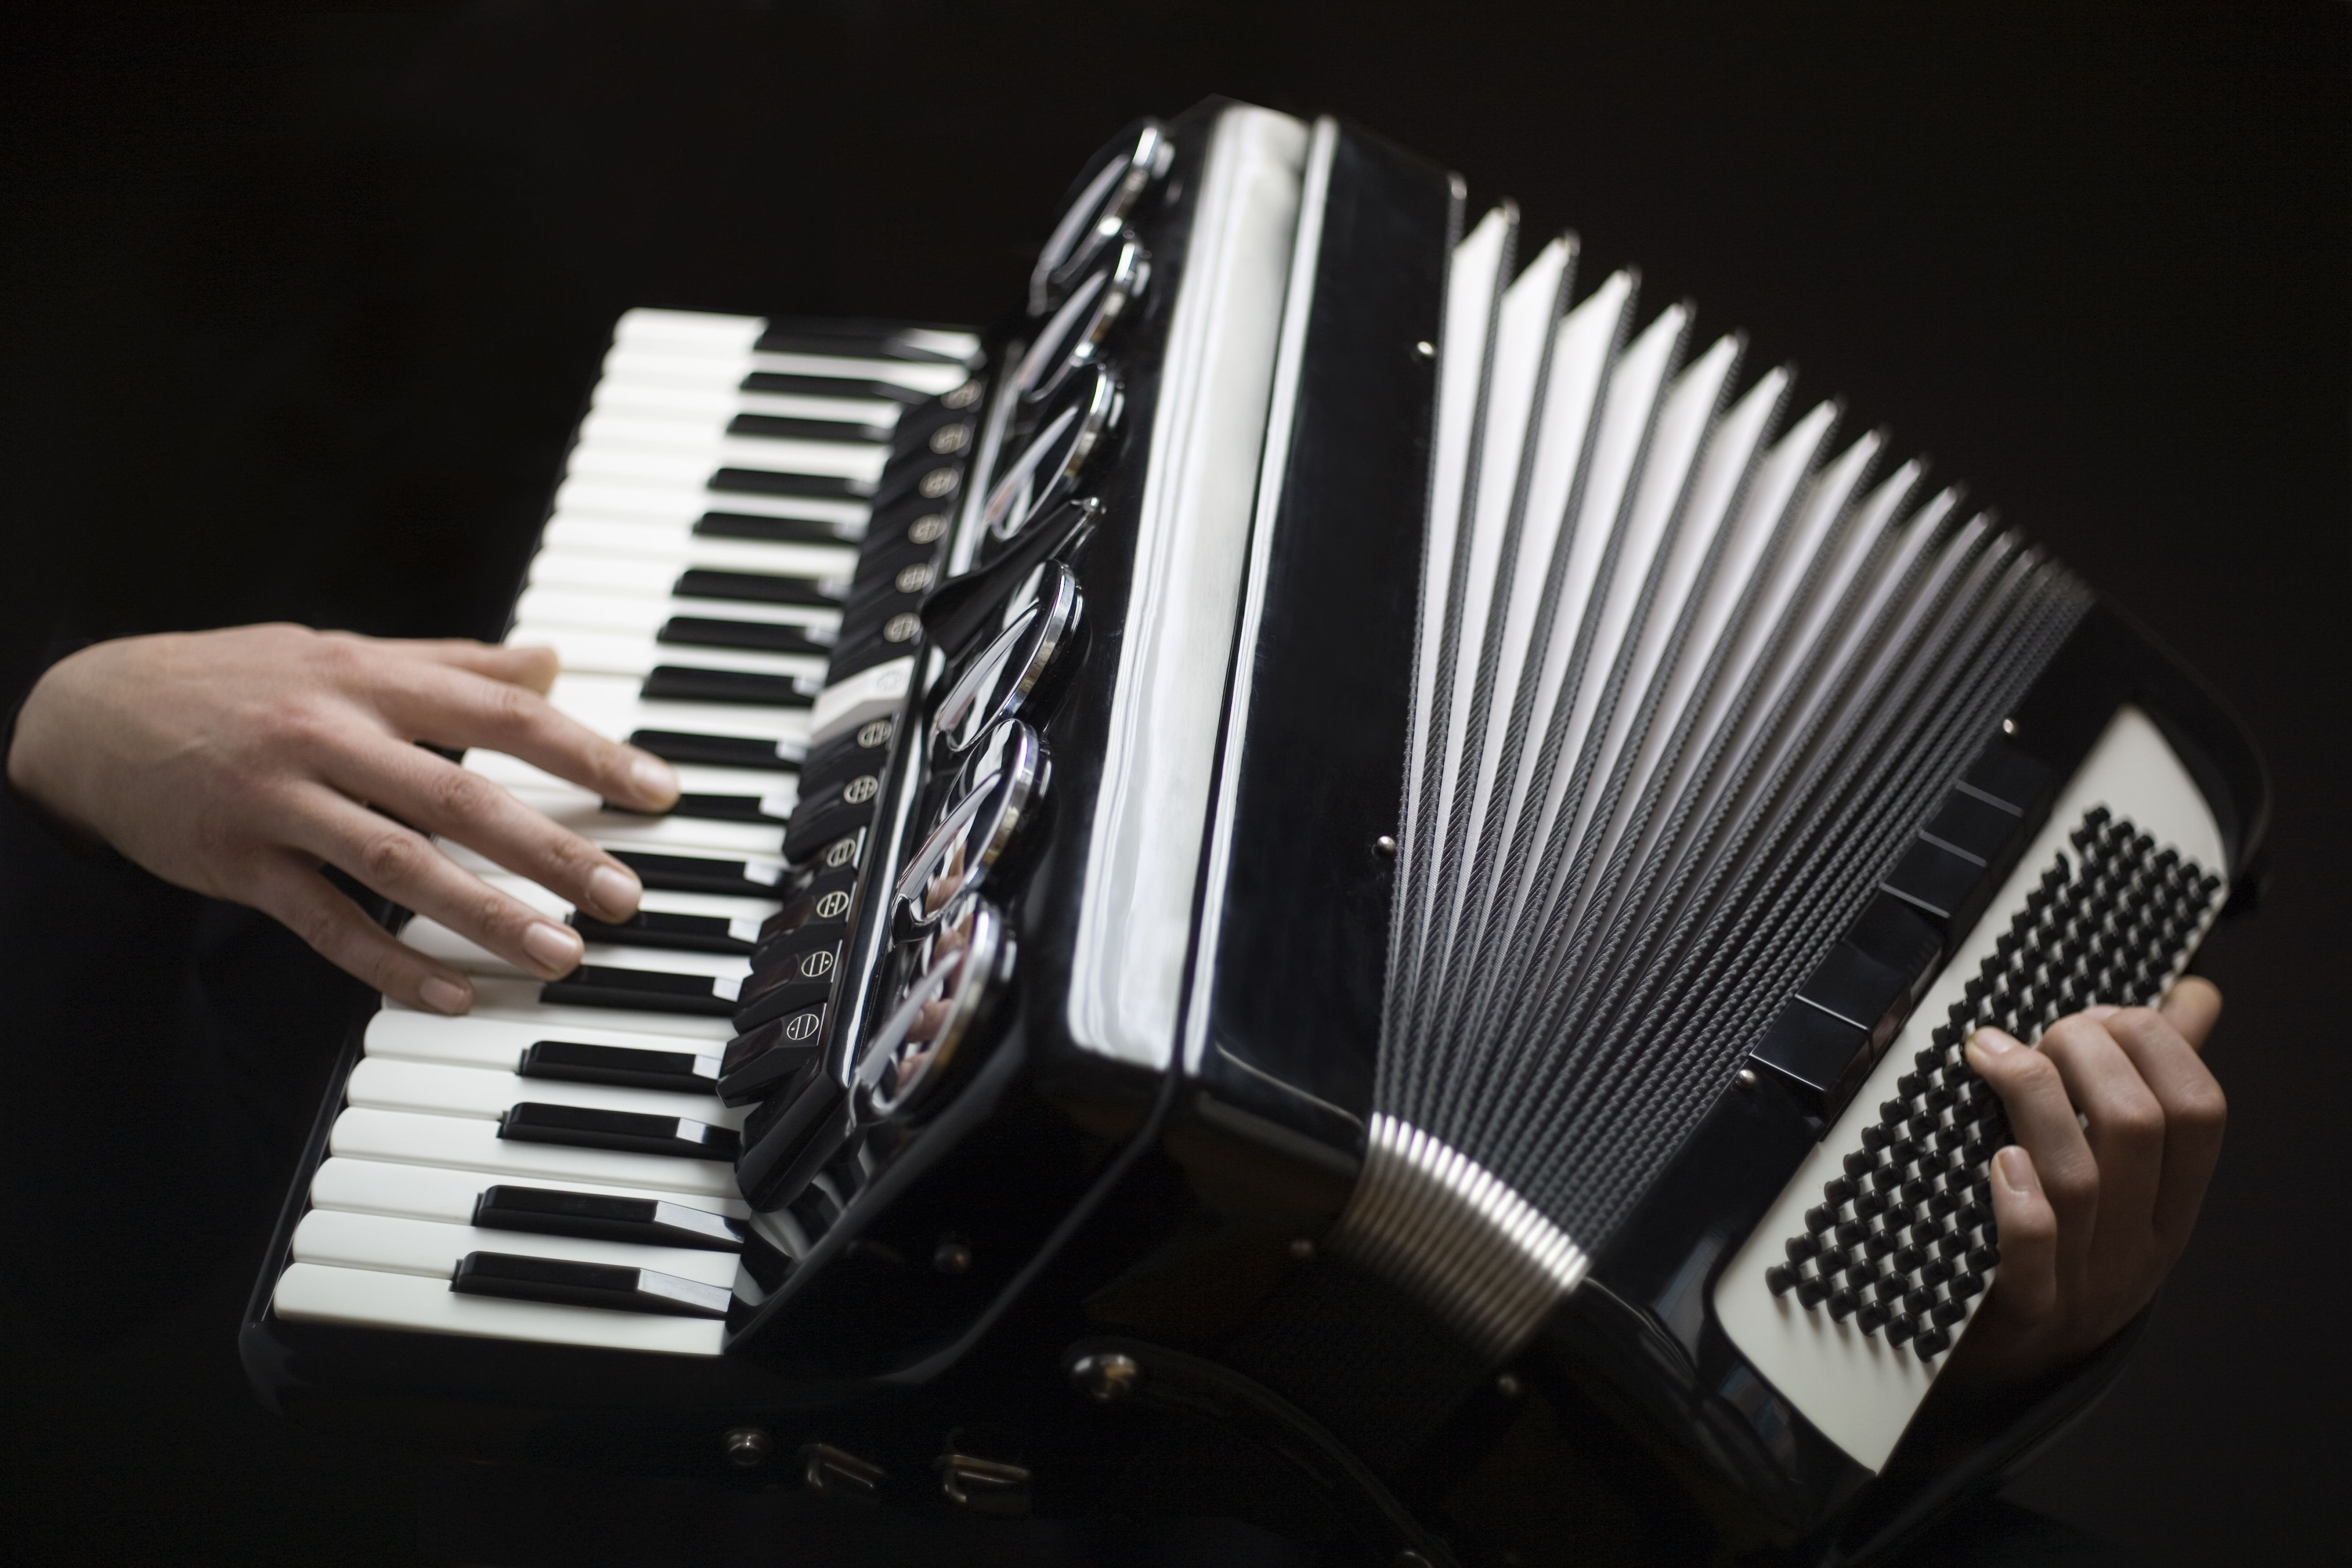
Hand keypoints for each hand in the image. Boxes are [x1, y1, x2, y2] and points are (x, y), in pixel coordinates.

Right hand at [5, 623, 680, 1014]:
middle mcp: (329, 732)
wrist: (91, 714)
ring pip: (400, 864)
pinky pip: (325, 922)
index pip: (503, 713)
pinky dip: (389, 963)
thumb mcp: (345, 653)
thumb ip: (453, 663)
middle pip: (462, 794)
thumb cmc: (240, 681)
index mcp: (370, 678)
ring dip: (486, 915)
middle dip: (553, 849)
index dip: (588, 752)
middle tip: (624, 896)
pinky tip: (452, 995)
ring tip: (561, 955)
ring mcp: (280, 800)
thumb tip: (550, 661)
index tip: (658, 792)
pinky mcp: (237, 862)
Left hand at [1946, 979, 2225, 1390]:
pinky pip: (2033, 1253)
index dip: (2153, 1042)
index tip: (2098, 1015)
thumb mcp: (2122, 1174)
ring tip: (1994, 1057)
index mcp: (2171, 1204)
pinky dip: (2020, 1201)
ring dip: (2035, 1099)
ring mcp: (2084, 1282)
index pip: (2200, 1109)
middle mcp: (2139, 1244)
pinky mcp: (2022, 1313)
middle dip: (2086, 1055)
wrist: (2007, 1367)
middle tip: (2035, 1035)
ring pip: (2080, 1175)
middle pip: (2140, 1126)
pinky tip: (1998, 1160)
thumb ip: (2151, 1082)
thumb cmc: (2062, 1246)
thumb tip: (2195, 995)